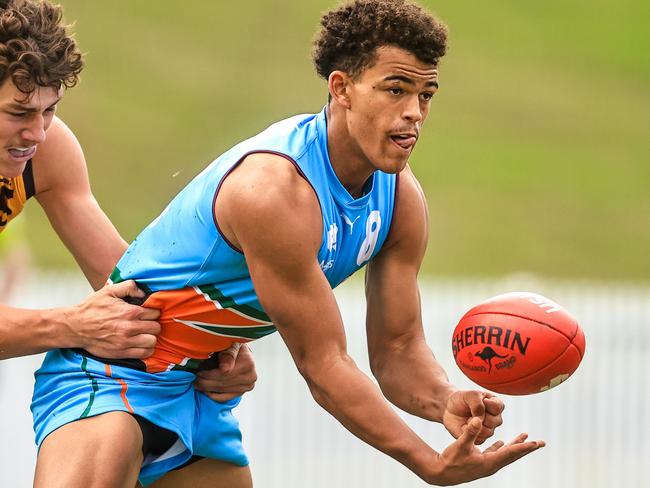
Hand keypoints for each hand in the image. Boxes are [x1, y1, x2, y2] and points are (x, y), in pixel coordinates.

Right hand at [67, 280, 160, 358]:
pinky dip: (146, 349)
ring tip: (144, 334)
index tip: (148, 313)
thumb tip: (143, 292)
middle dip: (153, 324)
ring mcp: (126, 342)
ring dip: (150, 337)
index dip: (153, 312)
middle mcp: (130, 327)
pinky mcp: (121, 353)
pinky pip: (144, 354)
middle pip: (156, 328)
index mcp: (130, 312)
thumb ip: (129, 287)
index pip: (155, 313)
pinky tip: (140, 344)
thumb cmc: (91, 309)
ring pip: (152, 341)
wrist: (75, 327)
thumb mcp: (109, 291)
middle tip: (146, 324)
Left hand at [194, 343, 256, 401]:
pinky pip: (224, 398)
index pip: (225, 374)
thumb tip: (225, 369)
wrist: (239, 351)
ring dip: (207, 387)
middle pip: (223, 383)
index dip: (209, 373)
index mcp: (248, 363)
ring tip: (197, 382)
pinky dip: (212, 395)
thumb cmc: (232, 344)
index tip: (198, 371)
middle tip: (194, 378)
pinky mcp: (242, 392)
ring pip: (222, 390)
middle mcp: (250, 376)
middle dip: (206, 381)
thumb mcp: (230, 343)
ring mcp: (247, 386)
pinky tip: (205, 390)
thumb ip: (228, 353)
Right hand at [425, 417, 543, 485]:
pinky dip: (503, 447)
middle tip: (541, 443)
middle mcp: (492, 465)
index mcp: (489, 462)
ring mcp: (487, 464)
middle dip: (527, 448)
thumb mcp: (460, 445)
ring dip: (517, 446)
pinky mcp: (482, 462)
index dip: (523, 447)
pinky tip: (503, 443)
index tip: (535, 443)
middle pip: (513, 455)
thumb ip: (470, 432)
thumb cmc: (451, 460)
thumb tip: (478, 419)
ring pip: (506, 453)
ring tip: (527, 439)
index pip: (510, 453)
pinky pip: (496, 454)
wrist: (442, 473)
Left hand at [442, 390, 503, 444]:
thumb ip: (478, 404)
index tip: (478, 400)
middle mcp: (495, 419)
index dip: (486, 404)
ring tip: (467, 418)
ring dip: (474, 424)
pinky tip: (464, 426)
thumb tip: (480, 420)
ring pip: (488, 432)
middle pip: (495, 421)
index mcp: (496, 405)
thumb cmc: (462, 399)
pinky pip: (479, 439)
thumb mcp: (470, 395)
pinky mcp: (480, 439)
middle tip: (470, 411)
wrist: (450, 408)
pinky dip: (469, 432)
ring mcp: (489, 430)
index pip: (498, 407)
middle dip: (480, 416)